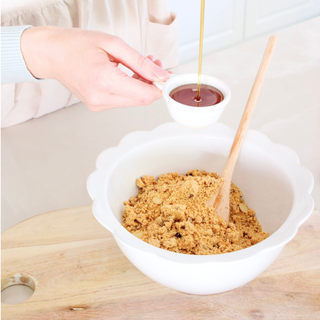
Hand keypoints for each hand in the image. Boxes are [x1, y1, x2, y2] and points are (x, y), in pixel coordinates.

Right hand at [20, 26, 168, 110]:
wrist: (51, 54)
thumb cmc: (76, 44)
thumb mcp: (112, 44)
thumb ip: (140, 62)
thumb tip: (160, 75)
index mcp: (104, 80)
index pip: (145, 95)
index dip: (160, 86)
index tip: (166, 75)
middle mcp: (101, 98)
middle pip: (141, 100)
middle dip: (152, 84)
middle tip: (153, 65)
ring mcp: (98, 105)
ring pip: (133, 101)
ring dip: (141, 86)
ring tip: (138, 67)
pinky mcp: (97, 106)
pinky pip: (122, 101)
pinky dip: (130, 90)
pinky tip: (127, 76)